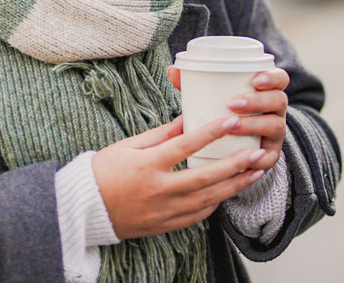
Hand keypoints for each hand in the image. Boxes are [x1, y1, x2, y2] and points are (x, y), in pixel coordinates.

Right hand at [93, 115, 266, 238]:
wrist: (84, 209)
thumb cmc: (104, 171)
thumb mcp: (129, 145)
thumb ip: (161, 134)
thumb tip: (188, 118)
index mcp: (147, 165)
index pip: (185, 146)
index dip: (210, 134)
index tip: (231, 121)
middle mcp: (158, 190)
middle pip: (205, 177)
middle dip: (236, 165)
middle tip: (258, 152)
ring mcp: (163, 211)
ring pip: (207, 199)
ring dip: (235, 185)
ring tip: (256, 172)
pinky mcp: (164, 225)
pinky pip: (197, 215)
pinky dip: (216, 202)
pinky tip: (230, 190)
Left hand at [167, 65, 288, 171]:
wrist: (229, 148)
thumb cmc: (219, 114)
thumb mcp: (211, 98)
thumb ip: (195, 83)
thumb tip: (172, 70)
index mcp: (266, 91)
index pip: (280, 78)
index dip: (273, 77)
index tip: (255, 79)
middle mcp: (275, 111)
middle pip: (279, 101)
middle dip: (258, 101)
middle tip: (232, 104)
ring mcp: (274, 134)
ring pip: (275, 126)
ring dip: (255, 124)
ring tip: (233, 126)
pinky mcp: (269, 156)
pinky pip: (270, 157)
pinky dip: (259, 157)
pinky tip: (248, 158)